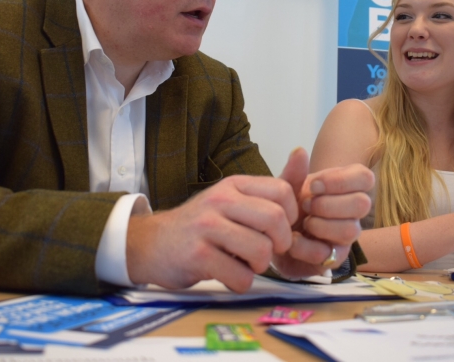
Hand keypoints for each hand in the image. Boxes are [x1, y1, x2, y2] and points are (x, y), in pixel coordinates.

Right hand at [126, 174, 297, 292]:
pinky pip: (240, 276)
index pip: (282, 191)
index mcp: (233, 185)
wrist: (151, 243)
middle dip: (280, 243)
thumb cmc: (199, 226)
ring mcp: (207, 227)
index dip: (290, 216)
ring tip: (245, 263)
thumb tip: (302, 170)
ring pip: (261, 250)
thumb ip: (262, 195)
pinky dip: (241, 282)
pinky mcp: (197, 255)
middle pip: (275, 219)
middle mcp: (220, 200)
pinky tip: (228, 274)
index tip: (278, 230)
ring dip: (259, 266)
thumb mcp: (228, 201)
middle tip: (268, 251)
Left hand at [271, 148, 373, 278]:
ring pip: (350, 230)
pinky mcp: (334, 259)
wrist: (275, 235)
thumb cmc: (290, 206)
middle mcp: (353, 213)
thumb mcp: (287, 187)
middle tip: (306, 204)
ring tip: (302, 222)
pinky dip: (305, 246)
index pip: (365, 178)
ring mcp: (346, 237)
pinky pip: (328, 253)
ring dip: (320, 224)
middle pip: (362, 204)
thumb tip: (299, 151)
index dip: (340, 181)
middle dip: (328, 204)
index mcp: (346, 189)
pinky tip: (293, 239)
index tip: (314, 185)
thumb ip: (294, 172)